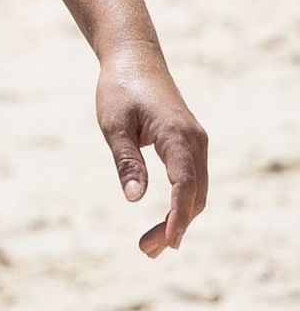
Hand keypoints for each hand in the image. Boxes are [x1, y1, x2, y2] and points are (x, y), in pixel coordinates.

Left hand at [96, 48, 208, 257]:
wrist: (134, 58)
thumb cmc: (120, 89)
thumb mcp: (114, 126)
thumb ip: (126, 162)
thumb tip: (134, 199)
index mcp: (178, 135)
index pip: (185, 185)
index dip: (178, 217)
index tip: (169, 243)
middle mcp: (195, 141)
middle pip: (195, 195)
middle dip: (175, 226)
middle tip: (147, 251)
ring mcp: (196, 142)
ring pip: (196, 190)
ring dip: (179, 218)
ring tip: (151, 245)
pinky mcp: (189, 143)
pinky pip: (192, 180)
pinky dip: (181, 203)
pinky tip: (164, 220)